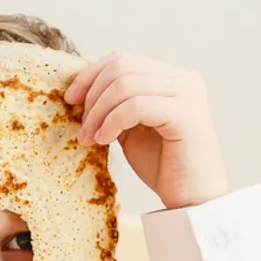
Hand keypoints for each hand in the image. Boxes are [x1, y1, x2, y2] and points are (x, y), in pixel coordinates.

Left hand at [64, 52, 227, 209]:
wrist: (190, 200)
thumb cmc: (162, 166)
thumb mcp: (130, 127)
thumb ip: (114, 105)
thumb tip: (79, 90)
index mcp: (171, 77)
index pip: (122, 59)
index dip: (90, 76)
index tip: (70, 99)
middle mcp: (183, 79)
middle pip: (121, 68)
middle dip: (92, 97)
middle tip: (82, 130)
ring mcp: (187, 94)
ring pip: (125, 85)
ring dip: (99, 113)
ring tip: (90, 139)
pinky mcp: (186, 114)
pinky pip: (136, 106)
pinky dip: (113, 122)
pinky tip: (105, 141)